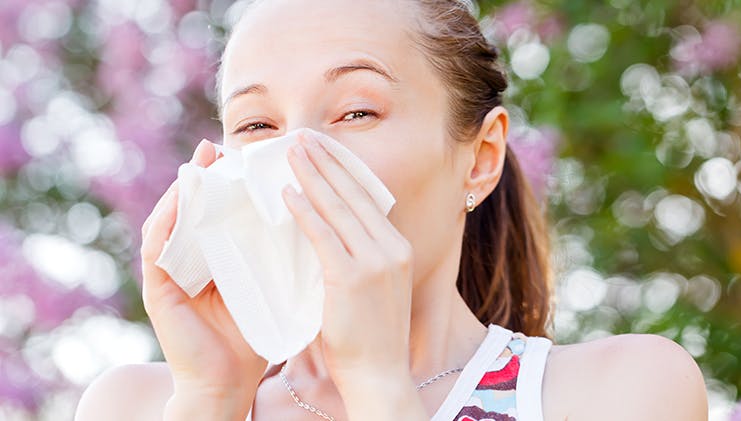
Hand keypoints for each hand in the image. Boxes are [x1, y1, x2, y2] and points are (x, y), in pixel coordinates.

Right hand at [140, 140, 266, 417]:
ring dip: (183, 190)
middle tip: (217, 147)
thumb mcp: (268, 285)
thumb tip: (310, 218)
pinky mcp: (158, 290)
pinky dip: (167, 221)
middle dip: (203, 177)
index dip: (227, 184)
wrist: (229, 383)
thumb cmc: (254, 335)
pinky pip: (157, 248)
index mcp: (214, 258)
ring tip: (199, 162)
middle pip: (191, 210)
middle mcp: (188, 261)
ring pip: (170, 221)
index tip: (246, 157)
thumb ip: (277, 257)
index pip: (217, 213)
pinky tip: (181, 199)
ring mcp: (169, 274)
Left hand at [281, 130, 414, 382]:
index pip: (367, 198)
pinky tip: (287, 193)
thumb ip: (357, 256)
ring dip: (312, 175)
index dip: (343, 170)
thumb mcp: (372, 287)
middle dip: (326, 161)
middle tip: (303, 137)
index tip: (323, 149)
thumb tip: (330, 231)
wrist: (379, 374)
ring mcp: (375, 261)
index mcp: (396, 247)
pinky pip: (323, 235)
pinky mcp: (352, 277)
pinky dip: (304, 211)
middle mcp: (391, 247)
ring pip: (338, 207)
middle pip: (354, 193)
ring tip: (291, 152)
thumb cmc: (369, 335)